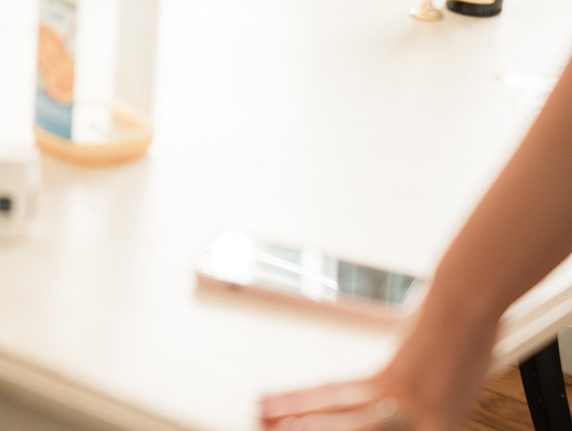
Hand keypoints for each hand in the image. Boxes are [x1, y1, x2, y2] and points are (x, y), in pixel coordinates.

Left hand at [260, 306, 497, 430]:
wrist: (465, 306)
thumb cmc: (448, 326)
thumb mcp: (418, 357)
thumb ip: (399, 382)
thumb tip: (387, 394)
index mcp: (381, 379)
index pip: (328, 393)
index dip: (295, 400)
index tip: (264, 402)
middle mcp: (389, 393)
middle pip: (334, 410)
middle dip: (297, 418)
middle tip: (260, 416)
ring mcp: (412, 409)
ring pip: (357, 424)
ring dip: (322, 427)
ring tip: (284, 429)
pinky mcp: (439, 422)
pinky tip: (385, 429)